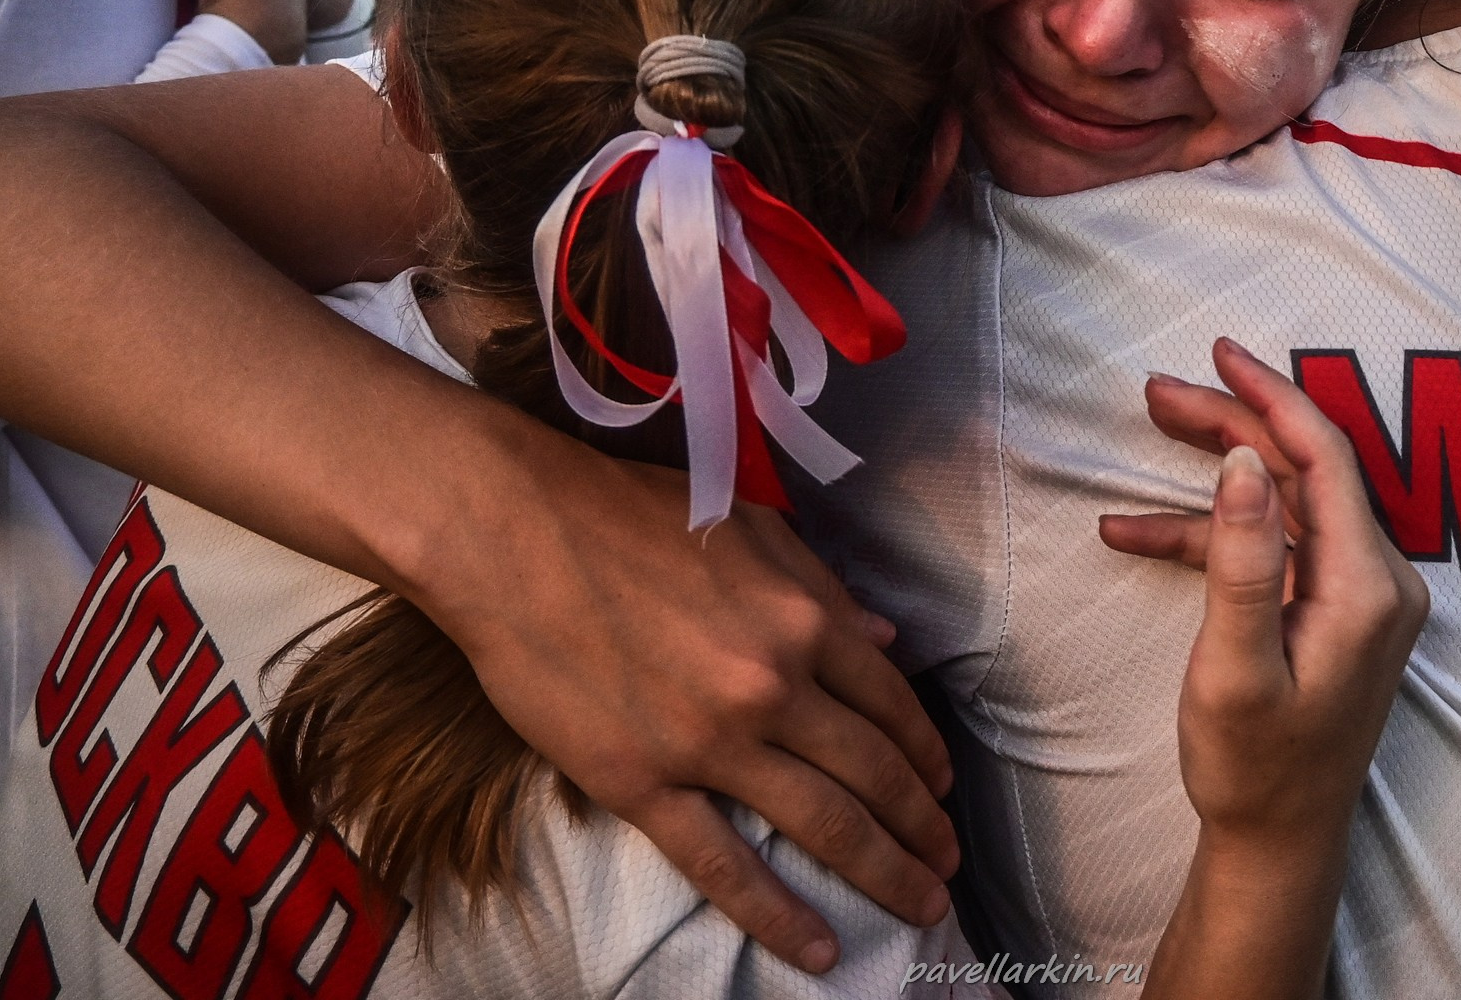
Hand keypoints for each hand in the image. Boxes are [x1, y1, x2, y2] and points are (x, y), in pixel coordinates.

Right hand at [412, 438, 960, 973]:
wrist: (514, 534)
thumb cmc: (630, 512)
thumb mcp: (751, 526)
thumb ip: (824, 586)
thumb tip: (887, 635)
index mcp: (805, 619)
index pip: (890, 701)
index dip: (924, 752)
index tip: (942, 787)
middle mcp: (775, 686)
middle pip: (873, 772)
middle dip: (921, 825)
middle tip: (946, 866)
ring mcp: (711, 742)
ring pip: (823, 824)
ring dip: (883, 872)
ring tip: (919, 906)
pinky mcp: (643, 785)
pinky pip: (723, 866)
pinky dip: (778, 915)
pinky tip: (819, 950)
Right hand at [1104, 340, 1426, 999]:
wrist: (1280, 842)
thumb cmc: (1254, 768)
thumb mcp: (1234, 668)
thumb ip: (1241, 563)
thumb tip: (1242, 465)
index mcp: (1365, 588)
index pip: (1324, 459)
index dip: (1270, 398)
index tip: (1219, 354)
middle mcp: (1378, 582)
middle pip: (1303, 468)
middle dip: (1232, 423)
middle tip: (1159, 391)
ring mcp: (1359, 595)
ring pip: (1285, 499)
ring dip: (1216, 470)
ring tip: (1149, 430)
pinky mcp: (1336, 611)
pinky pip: (1276, 545)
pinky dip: (1213, 533)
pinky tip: (1136, 531)